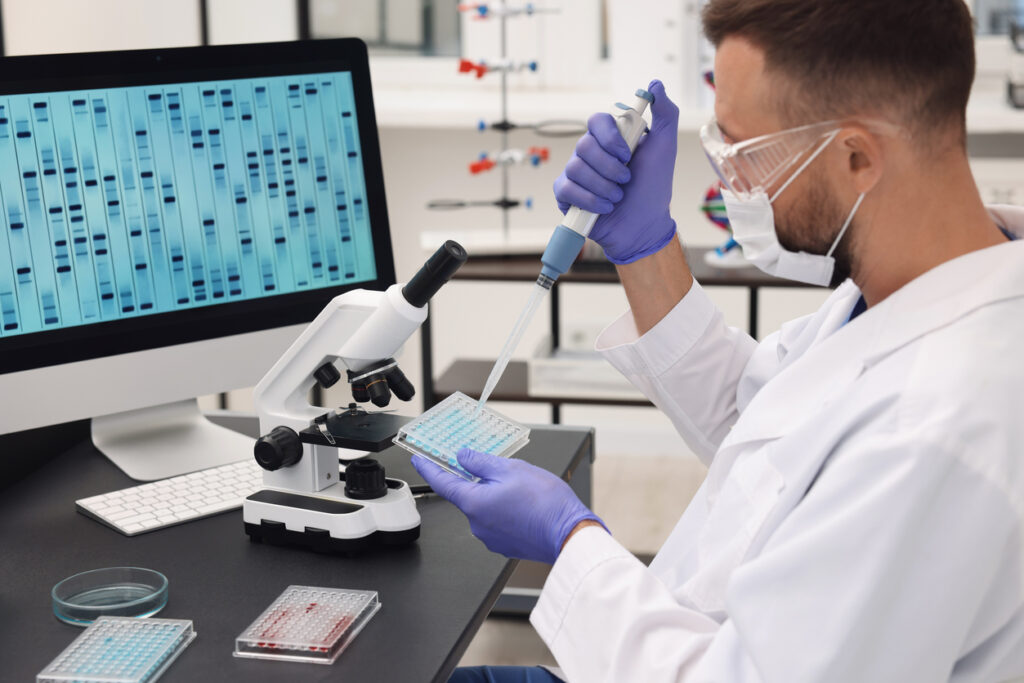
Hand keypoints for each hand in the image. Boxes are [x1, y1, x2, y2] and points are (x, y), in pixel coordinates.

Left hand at [411, 447, 605, 564]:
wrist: (571, 534)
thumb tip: (463, 457)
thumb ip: (481, 461)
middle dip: (479, 480)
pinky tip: (524, 503)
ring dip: (495, 495)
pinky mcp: (505, 544)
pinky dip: (505, 509)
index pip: (442, 483)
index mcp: (474, 503)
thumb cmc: (546, 503)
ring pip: (484, 508)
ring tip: (522, 488)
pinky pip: (497, 520)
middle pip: (467, 495)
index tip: (419, 460)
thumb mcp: (511, 469)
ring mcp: (491, 537)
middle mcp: (477, 524)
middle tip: (500, 469)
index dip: (428, 469)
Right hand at [552, 79, 678, 264]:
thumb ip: (665, 114)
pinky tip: (605, 207)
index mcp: (610, 138)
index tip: (628, 154)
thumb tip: (655, 84)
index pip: (596, 120)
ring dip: (604, 187)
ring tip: (618, 196)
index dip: (609, 138)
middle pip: (584, 146)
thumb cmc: (654, 187)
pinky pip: (566, 188)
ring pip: (576, 169)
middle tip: (627, 180)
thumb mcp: (666, 148)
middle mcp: (590, 152)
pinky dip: (589, 200)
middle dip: (610, 168)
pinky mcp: (566, 194)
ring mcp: (576, 173)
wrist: (644, 225)